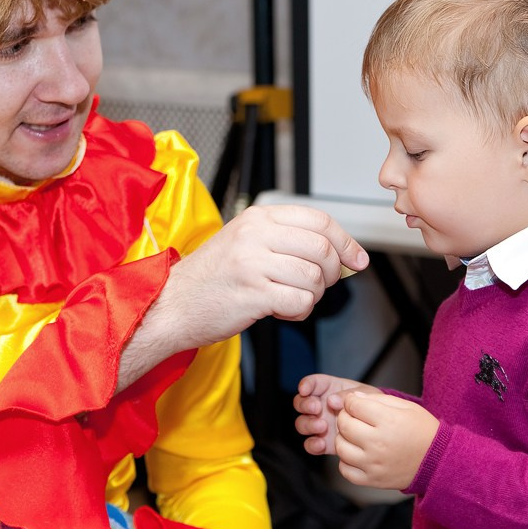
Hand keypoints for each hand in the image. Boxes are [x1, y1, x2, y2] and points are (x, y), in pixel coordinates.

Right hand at [152, 204, 367, 349]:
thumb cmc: (210, 278)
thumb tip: (339, 253)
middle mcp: (255, 234)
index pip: (319, 220)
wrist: (171, 304)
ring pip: (314, 277)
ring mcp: (253, 263)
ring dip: (313, 295)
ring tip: (292, 299)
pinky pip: (300, 300)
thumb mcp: (244, 242)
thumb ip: (286, 240)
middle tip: (319, 286)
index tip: (356, 259)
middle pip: (322, 248)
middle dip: (331, 273)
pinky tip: (282, 310)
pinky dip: (299, 310)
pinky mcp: (253, 293)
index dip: (345, 241)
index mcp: (257, 217)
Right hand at [293, 374, 377, 454]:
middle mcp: (319, 406)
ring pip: (302, 424)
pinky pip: (310, 444)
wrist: (377, 426)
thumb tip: (332, 400)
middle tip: (316, 408)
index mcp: (327, 389)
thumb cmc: (368, 404)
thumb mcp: (362, 394)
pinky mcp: (323, 441)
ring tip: (323, 426)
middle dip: (305, 405)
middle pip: (300, 403)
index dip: (305, 385)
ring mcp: (319, 424)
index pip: (311, 383)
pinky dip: (312, 444)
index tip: (305, 390)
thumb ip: (346, 395)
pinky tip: (321, 443)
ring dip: (308, 424)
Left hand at [334, 391, 438, 490]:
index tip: (356, 404)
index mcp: (388, 421)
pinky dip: (346, 461)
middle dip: (345, 417)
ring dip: (344, 438)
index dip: (351, 402)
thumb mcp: (406, 406)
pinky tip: (357, 454)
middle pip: (344, 426)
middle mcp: (378, 444)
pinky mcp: (373, 480)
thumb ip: (377, 399)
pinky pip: (345, 470)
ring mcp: (374, 464)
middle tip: (353, 418)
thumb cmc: (423, 430)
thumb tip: (352, 398)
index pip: (353, 406)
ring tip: (355, 436)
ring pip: (340, 447)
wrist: (438, 461)